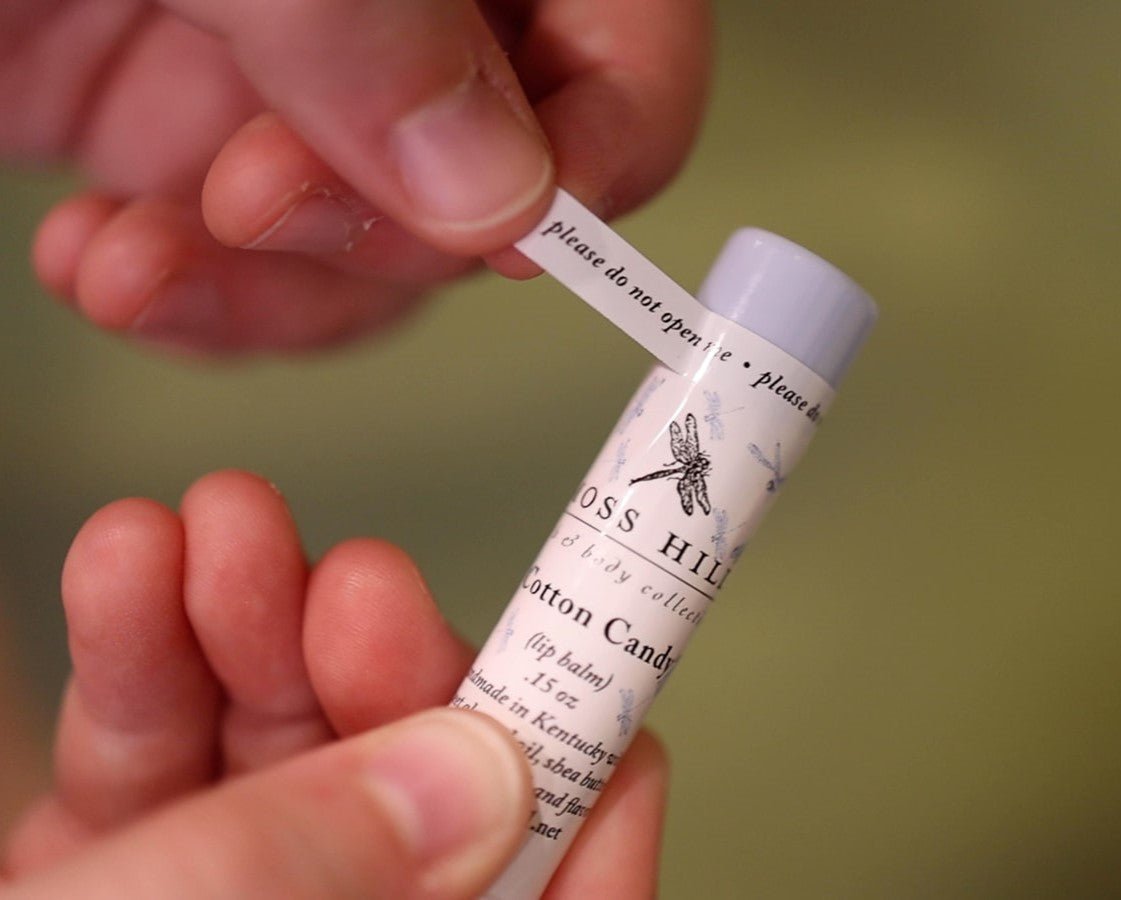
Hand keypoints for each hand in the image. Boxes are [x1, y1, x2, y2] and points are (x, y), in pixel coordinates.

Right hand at [0, 471, 667, 897]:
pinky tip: (130, 571)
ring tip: (215, 530)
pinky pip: (150, 772)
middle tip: (354, 581)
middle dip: (381, 675)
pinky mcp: (117, 888)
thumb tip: (488, 772)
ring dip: (245, 634)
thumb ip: (318, 879)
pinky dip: (138, 666)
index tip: (586, 660)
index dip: (583, 788)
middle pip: (412, 808)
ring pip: (274, 766)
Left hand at [3, 1, 711, 353]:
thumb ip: (364, 13)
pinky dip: (194, 296)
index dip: (581, 162)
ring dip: (265, 294)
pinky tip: (101, 262)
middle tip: (247, 212)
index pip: (629, 55)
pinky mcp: (200, 130)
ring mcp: (311, 72)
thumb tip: (504, 197)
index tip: (466, 227)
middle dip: (373, 241)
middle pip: (502, 181)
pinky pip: (264, 267)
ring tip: (131, 262)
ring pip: (382, 253)